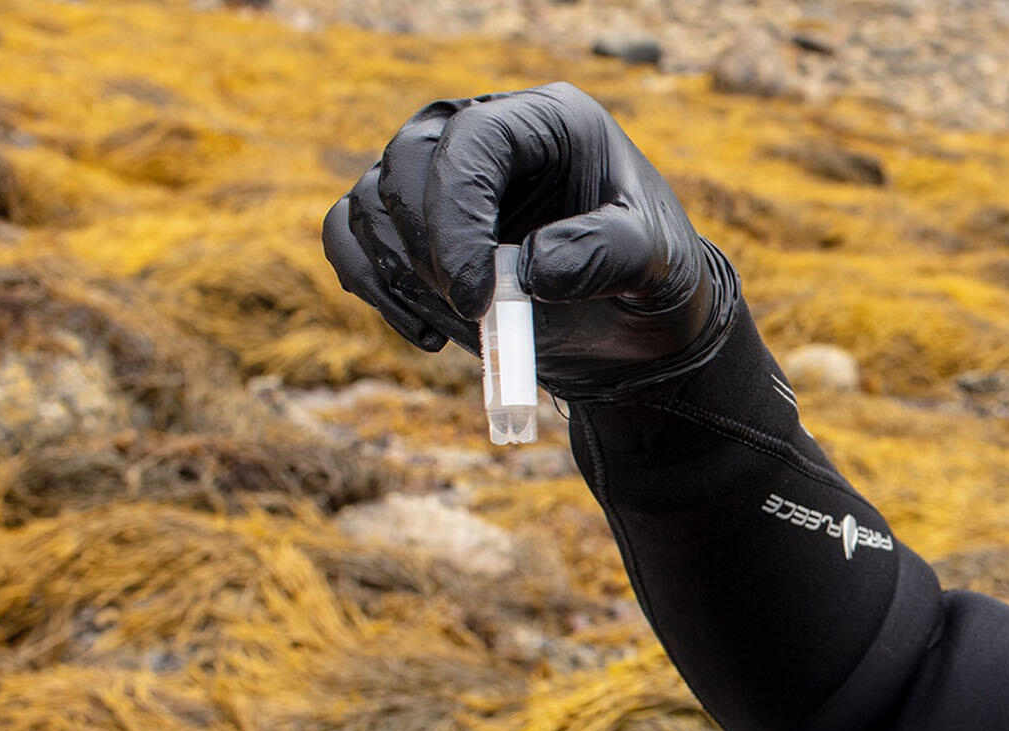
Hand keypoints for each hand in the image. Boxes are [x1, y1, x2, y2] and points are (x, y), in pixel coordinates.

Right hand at [323, 82, 738, 400]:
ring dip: (400, 277)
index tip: (476, 298)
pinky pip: (349, 235)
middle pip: (405, 168)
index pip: (470, 141)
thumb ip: (608, 254)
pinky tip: (423, 331)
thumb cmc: (654, 280)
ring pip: (371, 204)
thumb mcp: (659, 264)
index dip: (457, 218)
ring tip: (466, 328)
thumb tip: (530, 269)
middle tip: (473, 316)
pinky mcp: (413, 224)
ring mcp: (440, 176)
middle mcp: (483, 135)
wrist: (637, 326)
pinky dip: (368, 283)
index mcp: (546, 122)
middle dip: (428, 254)